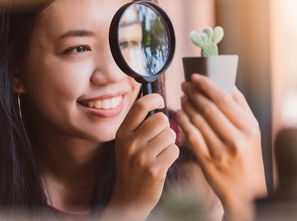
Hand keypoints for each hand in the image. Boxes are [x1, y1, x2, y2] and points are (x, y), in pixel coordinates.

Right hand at [105, 93, 178, 219]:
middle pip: (161, 119)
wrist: (129, 197)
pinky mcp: (155, 170)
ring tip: (160, 151)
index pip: (140, 105)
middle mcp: (130, 143)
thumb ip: (138, 124)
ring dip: (170, 141)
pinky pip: (174, 150)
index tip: (160, 102)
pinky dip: (172, 154)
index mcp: (122, 133)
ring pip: (170, 134)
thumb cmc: (132, 165)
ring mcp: (142, 157)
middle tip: (160, 136)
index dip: (155, 98)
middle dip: (166, 126)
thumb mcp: (126, 143)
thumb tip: (156, 100)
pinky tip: (163, 161)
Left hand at [177, 74, 265, 219]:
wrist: (247, 192)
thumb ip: (242, 108)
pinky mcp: (207, 161)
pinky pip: (192, 136)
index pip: (224, 99)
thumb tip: (229, 85)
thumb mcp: (253, 133)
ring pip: (198, 121)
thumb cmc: (249, 158)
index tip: (195, 77)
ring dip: (187, 105)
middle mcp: (236, 139)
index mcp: (249, 128)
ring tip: (182, 97)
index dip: (207, 85)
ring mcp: (220, 151)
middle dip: (193, 93)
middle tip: (184, 85)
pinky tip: (179, 114)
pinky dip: (184, 122)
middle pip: (209, 108)